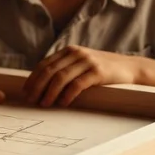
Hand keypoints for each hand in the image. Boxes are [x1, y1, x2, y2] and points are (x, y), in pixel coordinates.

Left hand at [23, 45, 140, 107]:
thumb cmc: (101, 69)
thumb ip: (65, 68)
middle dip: (37, 87)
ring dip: (49, 92)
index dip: (33, 79)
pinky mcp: (98, 72)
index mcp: (69, 50)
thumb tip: (41, 86)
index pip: (44, 64)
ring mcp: (87, 61)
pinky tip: (62, 103)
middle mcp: (76, 53)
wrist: (128, 67)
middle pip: (49, 70)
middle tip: (31, 101)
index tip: (25, 92)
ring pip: (60, 77)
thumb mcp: (81, 63)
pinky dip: (67, 94)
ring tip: (44, 104)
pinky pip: (77, 84)